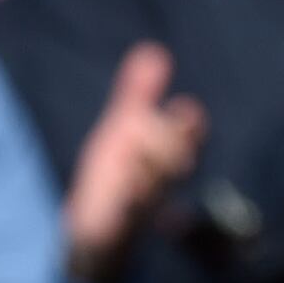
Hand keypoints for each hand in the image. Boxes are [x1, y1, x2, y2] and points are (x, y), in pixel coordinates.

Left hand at [63, 43, 208, 282]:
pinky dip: (132, 203)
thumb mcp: (123, 129)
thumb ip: (138, 93)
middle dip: (169, 142)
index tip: (185, 112)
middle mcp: (158, 178)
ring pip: (157, 186)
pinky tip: (129, 190)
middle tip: (145, 126)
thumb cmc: (115, 177)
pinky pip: (130, 216)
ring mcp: (141, 203)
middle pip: (176, 159)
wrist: (93, 231)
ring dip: (152, 169)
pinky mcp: (119, 226)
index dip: (190, 125)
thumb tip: (153, 51)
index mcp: (162, 152)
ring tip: (137, 155)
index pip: (189, 135)